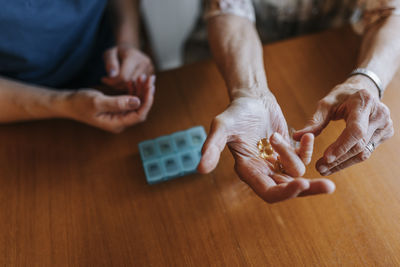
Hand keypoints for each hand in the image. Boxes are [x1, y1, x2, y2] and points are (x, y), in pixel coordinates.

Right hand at [61, 75, 154, 132]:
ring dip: (141, 90)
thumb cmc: (80, 103)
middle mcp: (120, 122)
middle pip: (140, 109)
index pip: (139, 115)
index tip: (150, 87)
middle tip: (150, 78)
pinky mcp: (117, 109)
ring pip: (137, 104)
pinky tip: (133, 81)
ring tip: (143, 77)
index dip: (147, 101)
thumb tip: (137, 102)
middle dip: (146, 94)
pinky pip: (130, 100)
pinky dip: (134, 90)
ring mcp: (119, 116)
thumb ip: (118, 103)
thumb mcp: (98, 101)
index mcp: (116, 123)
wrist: (68, 103)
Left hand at [102, 44, 153, 89]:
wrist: (131, 51)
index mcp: (134, 57)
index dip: (112, 81)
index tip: (104, 79)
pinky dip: (131, 88)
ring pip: (135, 87)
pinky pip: (140, 87)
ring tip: (116, 81)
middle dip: (117, 85)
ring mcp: (150, 70)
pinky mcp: (152, 75)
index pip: (124, 77)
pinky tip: (124, 83)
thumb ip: (110, 64)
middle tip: (109, 81)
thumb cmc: (118, 53)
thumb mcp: (109, 54)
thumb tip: (112, 75)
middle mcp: (145, 63)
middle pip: (130, 83)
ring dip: (124, 87)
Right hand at [198, 96, 334, 203]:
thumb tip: (200, 169)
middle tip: (330, 187)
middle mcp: (263, 171)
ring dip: (293, 153)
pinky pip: (304, 158)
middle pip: (288, 190)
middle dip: (308, 189)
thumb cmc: (234, 111)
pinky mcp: (288, 152)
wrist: (251, 98)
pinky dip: (307, 148)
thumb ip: (211, 147)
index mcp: (248, 171)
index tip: (303, 184)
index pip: (268, 192)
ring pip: (297, 173)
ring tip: (276, 135)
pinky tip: (306, 136)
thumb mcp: (221, 126)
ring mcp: (276, 163)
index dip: (285, 192)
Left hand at [294, 77, 393, 175]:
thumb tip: (296, 137)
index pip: (355, 130)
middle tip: (319, 168)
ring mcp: (385, 126)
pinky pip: (366, 152)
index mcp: (364, 102)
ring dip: (343, 163)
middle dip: (338, 159)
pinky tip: (335, 164)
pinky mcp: (385, 134)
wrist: (362, 91)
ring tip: (324, 169)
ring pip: (364, 152)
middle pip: (359, 145)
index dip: (341, 146)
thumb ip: (314, 121)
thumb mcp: (326, 104)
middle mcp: (379, 115)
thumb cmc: (341, 96)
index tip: (325, 158)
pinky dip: (349, 160)